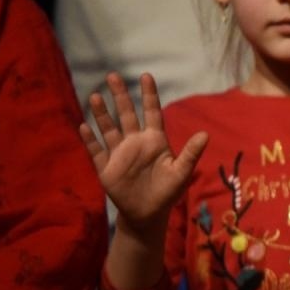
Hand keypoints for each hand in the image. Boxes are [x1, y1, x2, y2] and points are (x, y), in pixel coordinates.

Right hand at [79, 73, 206, 232]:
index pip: (151, 112)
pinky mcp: (107, 168)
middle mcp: (135, 142)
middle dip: (120, 96)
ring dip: (102, 114)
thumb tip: (206, 134)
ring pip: (109, 129)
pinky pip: (97, 151)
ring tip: (95, 96)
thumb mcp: (181, 172)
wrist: (148, 214)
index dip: (149, 95)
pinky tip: (84, 126)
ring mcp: (120, 154)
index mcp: (154, 140)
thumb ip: (191, 153)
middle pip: (126, 114)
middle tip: (113, 75)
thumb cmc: (167, 192)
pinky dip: (91, 140)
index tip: (146, 75)